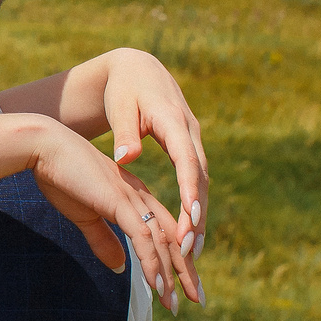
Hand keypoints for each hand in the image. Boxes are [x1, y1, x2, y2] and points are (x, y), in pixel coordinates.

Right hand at [28, 121, 203, 308]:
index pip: (165, 232)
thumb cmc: (60, 176)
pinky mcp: (119, 202)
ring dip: (170, 275)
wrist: (44, 147)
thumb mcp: (85, 215)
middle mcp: (141, 197)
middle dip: (186, 271)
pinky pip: (142, 238)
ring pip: (161, 242)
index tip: (184, 285)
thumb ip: (103, 240)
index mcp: (135, 197)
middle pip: (173, 238)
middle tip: (197, 299)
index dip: (177, 258)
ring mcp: (132, 199)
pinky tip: (157, 285)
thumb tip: (121, 267)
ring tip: (175, 303)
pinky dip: (152, 263)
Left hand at [98, 50, 209, 261]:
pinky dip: (195, 204)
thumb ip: (124, 133)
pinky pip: (195, 178)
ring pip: (201, 181)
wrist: (138, 68)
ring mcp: (191, 138)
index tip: (191, 217)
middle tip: (190, 249)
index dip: (190, 190)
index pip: (187, 160)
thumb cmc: (123, 89)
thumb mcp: (120, 107)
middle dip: (198, 214)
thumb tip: (125, 159)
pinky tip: (190, 231)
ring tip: (192, 252)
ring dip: (199, 216)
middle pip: (199, 177)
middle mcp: (189, 131)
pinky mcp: (188, 146)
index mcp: (172, 120)